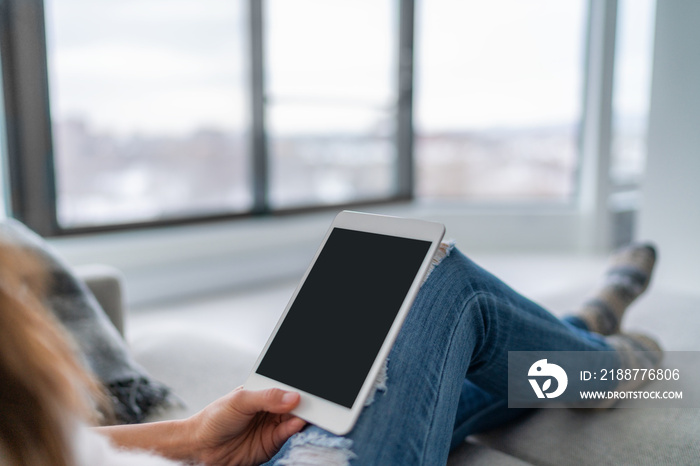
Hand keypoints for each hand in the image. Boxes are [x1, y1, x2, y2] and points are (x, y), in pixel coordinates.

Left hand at [188, 387, 305, 464]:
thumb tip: (293, 397)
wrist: (200, 448)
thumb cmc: (214, 419)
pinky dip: (297, 428)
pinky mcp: (273, 442)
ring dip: (306, 414)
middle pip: (295, 401)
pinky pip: (290, 433)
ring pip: (297, 416)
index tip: (309, 385)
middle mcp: (271, 406)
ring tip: (313, 410)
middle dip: (306, 399)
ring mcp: (273, 423)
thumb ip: (267, 398)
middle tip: (316, 398)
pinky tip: (299, 422)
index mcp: (263, 391)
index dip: (297, 385)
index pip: (285, 385)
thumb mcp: (240, 401)